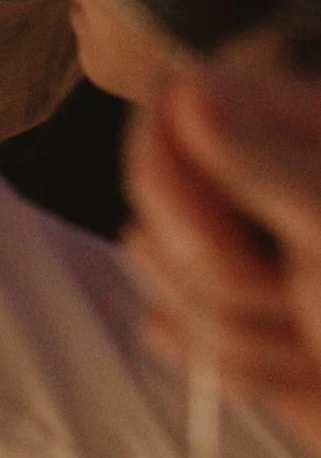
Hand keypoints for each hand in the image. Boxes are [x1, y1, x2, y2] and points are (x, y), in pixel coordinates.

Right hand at [127, 56, 320, 442]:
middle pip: (153, 199)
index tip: (222, 242)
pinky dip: (245, 370)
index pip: (171, 105)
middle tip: (298, 298)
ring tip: (320, 344)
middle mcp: (258, 175)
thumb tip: (187, 87)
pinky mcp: (234, 319)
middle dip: (220, 276)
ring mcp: (243, 248)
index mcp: (293, 125)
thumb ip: (265, 162)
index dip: (170, 179)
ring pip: (165, 278)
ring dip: (249, 337)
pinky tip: (299, 367)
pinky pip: (180, 337)